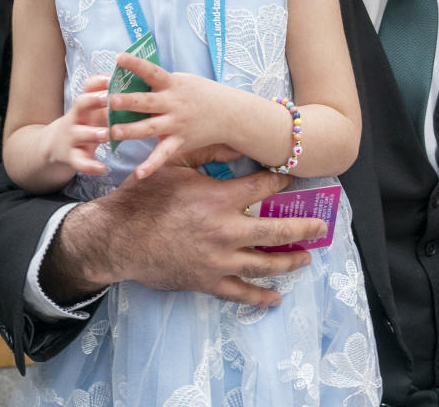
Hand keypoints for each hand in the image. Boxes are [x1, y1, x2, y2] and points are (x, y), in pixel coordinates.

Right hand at [42, 75, 110, 176]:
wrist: (56, 145)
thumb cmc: (86, 122)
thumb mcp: (94, 108)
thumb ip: (112, 98)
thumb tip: (139, 80)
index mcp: (86, 103)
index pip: (88, 86)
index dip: (99, 81)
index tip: (112, 76)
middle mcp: (77, 116)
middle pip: (80, 104)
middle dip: (93, 101)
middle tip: (107, 99)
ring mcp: (72, 136)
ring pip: (80, 133)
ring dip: (93, 134)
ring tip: (106, 135)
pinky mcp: (72, 156)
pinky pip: (80, 162)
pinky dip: (90, 166)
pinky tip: (103, 169)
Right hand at [45, 158, 326, 307]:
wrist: (117, 238)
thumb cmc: (144, 198)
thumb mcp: (175, 165)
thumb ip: (208, 153)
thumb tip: (236, 142)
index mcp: (220, 199)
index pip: (263, 188)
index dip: (281, 182)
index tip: (292, 180)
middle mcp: (226, 230)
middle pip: (276, 230)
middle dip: (303, 228)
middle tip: (321, 226)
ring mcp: (219, 260)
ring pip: (264, 263)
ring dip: (289, 260)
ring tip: (306, 257)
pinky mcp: (207, 281)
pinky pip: (239, 292)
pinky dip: (260, 296)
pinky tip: (276, 297)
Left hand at [105, 53, 232, 179]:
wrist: (229, 113)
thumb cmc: (200, 93)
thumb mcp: (182, 81)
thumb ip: (158, 82)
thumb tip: (128, 78)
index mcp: (172, 84)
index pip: (152, 71)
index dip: (136, 64)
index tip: (120, 58)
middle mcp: (173, 104)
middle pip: (147, 102)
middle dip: (129, 101)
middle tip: (111, 100)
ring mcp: (176, 124)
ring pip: (150, 128)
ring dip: (132, 130)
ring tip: (113, 131)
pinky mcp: (180, 141)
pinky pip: (164, 154)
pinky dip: (152, 165)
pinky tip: (138, 174)